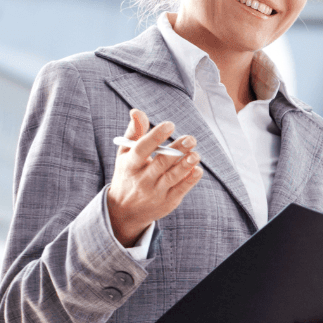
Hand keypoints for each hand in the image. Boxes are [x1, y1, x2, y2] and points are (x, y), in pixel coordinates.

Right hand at [106, 108, 201, 246]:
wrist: (124, 211)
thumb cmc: (128, 174)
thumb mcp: (125, 154)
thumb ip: (134, 132)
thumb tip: (137, 111)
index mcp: (131, 164)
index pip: (142, 149)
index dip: (156, 136)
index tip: (169, 125)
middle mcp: (142, 179)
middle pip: (161, 162)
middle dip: (177, 150)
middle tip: (190, 139)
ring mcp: (156, 192)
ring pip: (172, 177)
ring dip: (185, 165)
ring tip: (195, 154)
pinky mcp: (168, 202)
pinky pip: (181, 190)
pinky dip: (190, 179)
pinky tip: (197, 169)